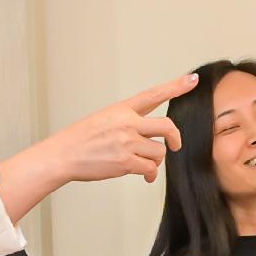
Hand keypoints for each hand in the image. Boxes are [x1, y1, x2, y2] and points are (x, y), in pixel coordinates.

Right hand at [0, 78, 192, 219]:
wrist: (63, 155)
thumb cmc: (80, 140)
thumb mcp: (102, 119)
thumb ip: (126, 123)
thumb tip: (147, 136)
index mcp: (121, 109)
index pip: (153, 95)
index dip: (175, 86)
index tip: (192, 80)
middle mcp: (127, 123)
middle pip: (167, 126)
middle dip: (175, 138)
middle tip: (175, 145)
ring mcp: (127, 142)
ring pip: (159, 151)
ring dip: (155, 160)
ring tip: (145, 165)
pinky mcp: (125, 162)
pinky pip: (150, 168)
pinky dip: (150, 174)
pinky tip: (144, 176)